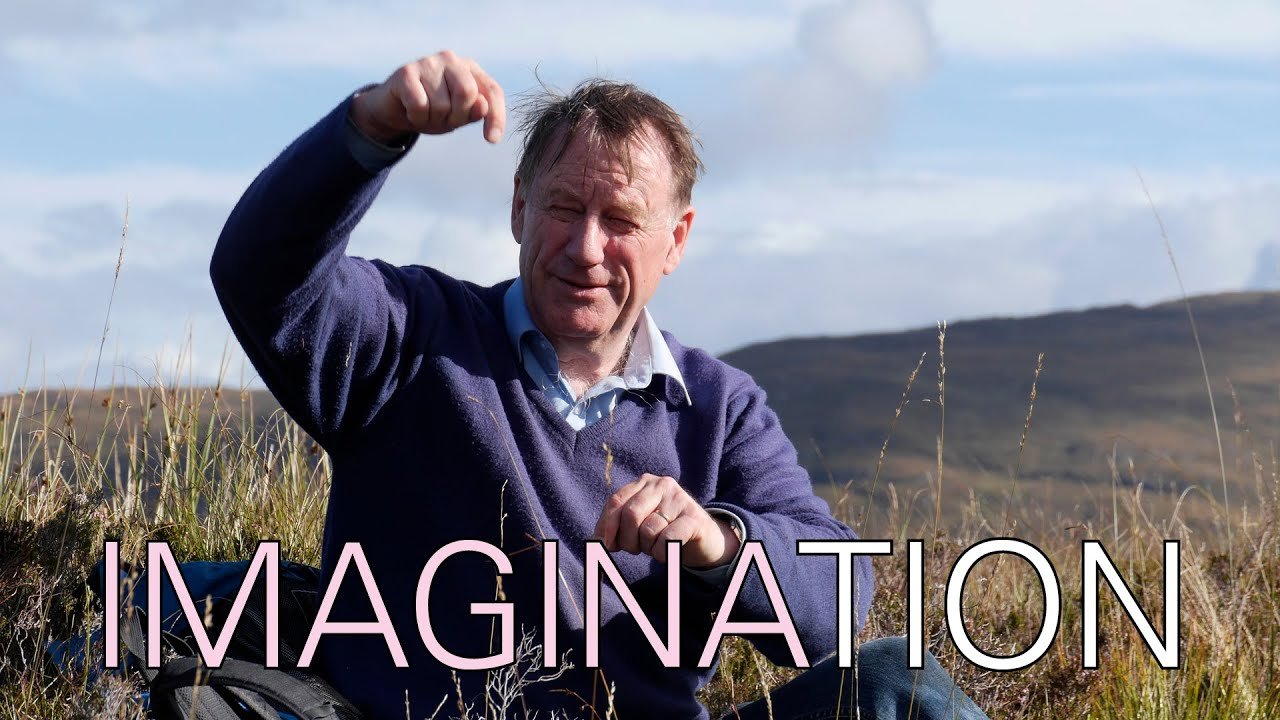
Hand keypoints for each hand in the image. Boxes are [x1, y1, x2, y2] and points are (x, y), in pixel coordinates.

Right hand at [350, 50, 505, 144]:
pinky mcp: (406, 72)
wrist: (393, 109)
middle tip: (444, 120)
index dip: (496, 116)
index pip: (492, 91)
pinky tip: (411, 111)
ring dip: (433, 120)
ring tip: (425, 114)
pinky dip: (417, 117)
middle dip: (457, 117)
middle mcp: (451, 60)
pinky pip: (420, 105)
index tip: (492, 140)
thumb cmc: (432, 111)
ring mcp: (428, 62)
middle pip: (467, 93)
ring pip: (442, 104)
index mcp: (470, 69)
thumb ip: (475, 112)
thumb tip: (483, 106)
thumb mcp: (458, 116)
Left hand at [592, 474, 740, 568]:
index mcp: (644, 482)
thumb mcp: (638, 525)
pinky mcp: (694, 518)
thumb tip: (594, 541)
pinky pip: (666, 539)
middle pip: (630, 515)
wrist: (703, 538)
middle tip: (636, 549)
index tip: (606, 546)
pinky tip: (668, 551)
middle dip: (627, 540)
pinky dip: (662, 553)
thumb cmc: (664, 530)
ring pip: (648, 530)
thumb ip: (616, 527)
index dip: (606, 526)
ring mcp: (680, 499)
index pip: (615, 501)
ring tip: (656, 547)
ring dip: (647, 548)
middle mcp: (661, 484)